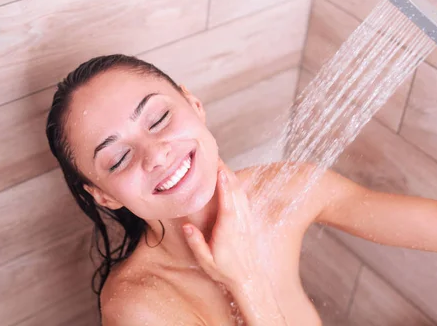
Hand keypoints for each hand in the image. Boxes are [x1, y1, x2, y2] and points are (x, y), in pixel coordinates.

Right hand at [182, 159, 265, 289]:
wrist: (249, 280)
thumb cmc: (226, 271)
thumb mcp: (206, 261)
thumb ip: (196, 242)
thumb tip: (187, 225)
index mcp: (229, 228)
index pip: (227, 200)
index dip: (223, 183)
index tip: (218, 168)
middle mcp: (239, 221)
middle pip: (235, 191)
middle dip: (226, 172)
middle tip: (216, 157)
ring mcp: (246, 220)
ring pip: (241, 193)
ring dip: (232, 177)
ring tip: (221, 164)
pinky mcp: (248, 221)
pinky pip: (244, 199)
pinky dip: (238, 186)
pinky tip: (232, 180)